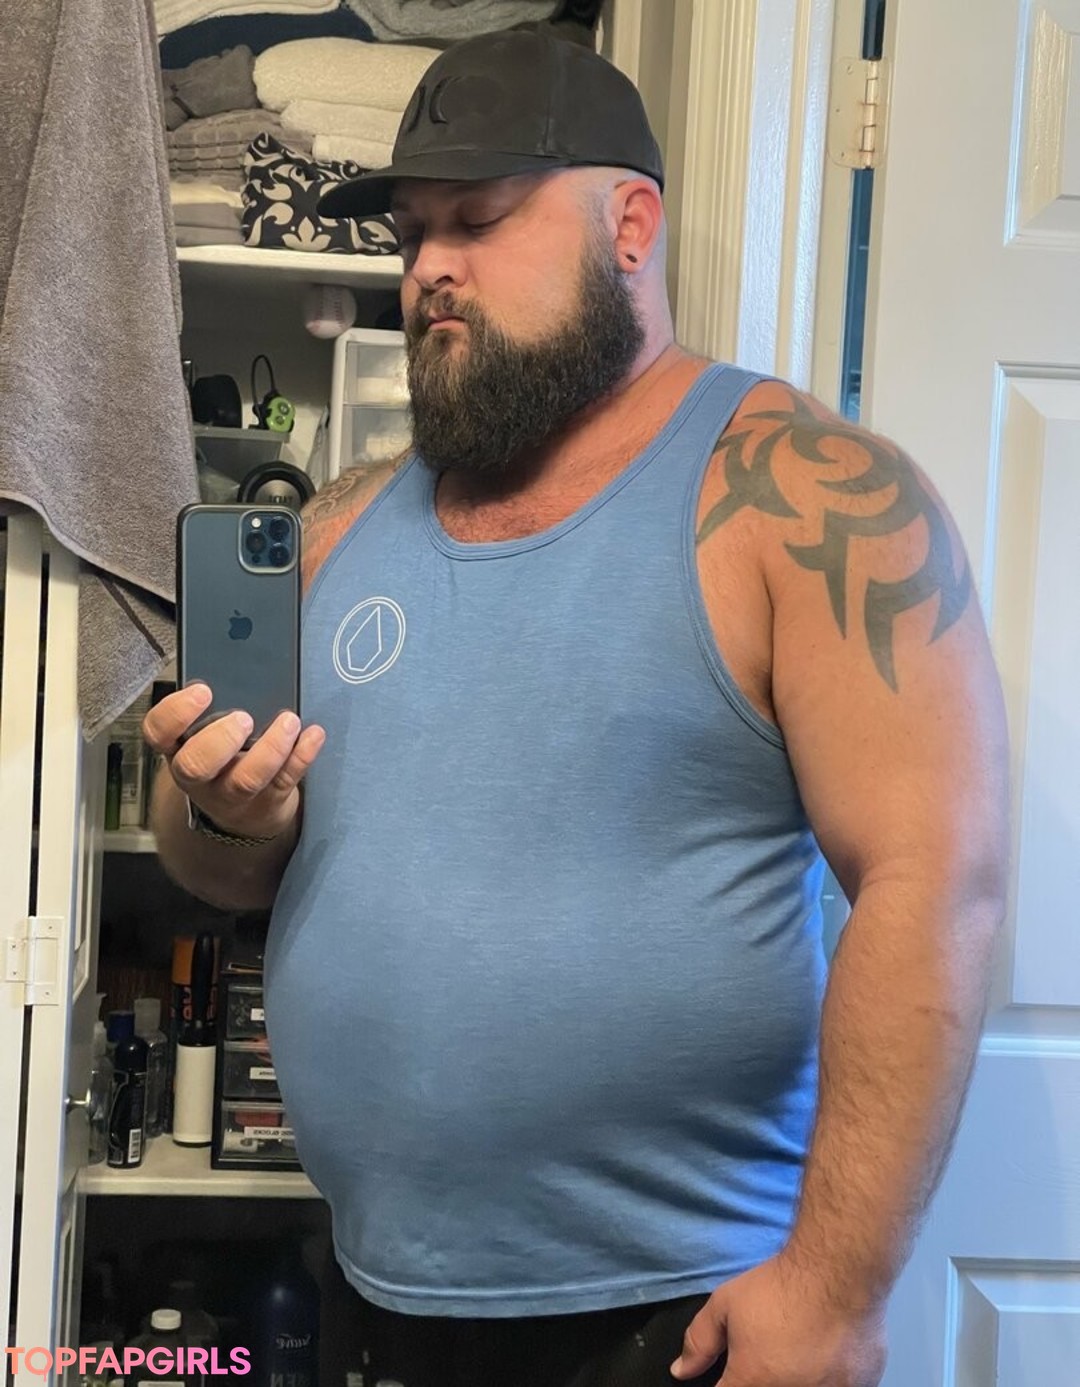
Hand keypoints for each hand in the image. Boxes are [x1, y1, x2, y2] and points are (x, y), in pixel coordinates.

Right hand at [143, 682, 324, 839]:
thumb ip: (217, 706)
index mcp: (178, 748)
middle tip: (243, 717)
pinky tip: (314, 735)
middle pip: (195, 765)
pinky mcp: (267, 802)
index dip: (175, 712)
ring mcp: (231, 795)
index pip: (158, 732)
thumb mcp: (208, 733)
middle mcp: (198, 776)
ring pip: (246, 779)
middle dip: (220, 739)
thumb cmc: (223, 757)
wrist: (243, 812)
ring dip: (270, 749)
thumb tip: (244, 655)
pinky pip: (285, 781)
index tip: (203, 691)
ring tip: (289, 721)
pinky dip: (301, 756)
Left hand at [670, 1253, 886, 1385]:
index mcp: (753, 1384)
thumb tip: (680, 1371)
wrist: (839, 1273)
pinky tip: (828, 1353)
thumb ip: (700, 1341)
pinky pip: (838, 1386)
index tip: (739, 1369)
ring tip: (799, 1348)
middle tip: (774, 1350)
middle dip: (764, 1377)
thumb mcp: (726, 1305)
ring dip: (798, 1376)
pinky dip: (829, 1376)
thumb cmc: (778, 1289)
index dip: (730, 1381)